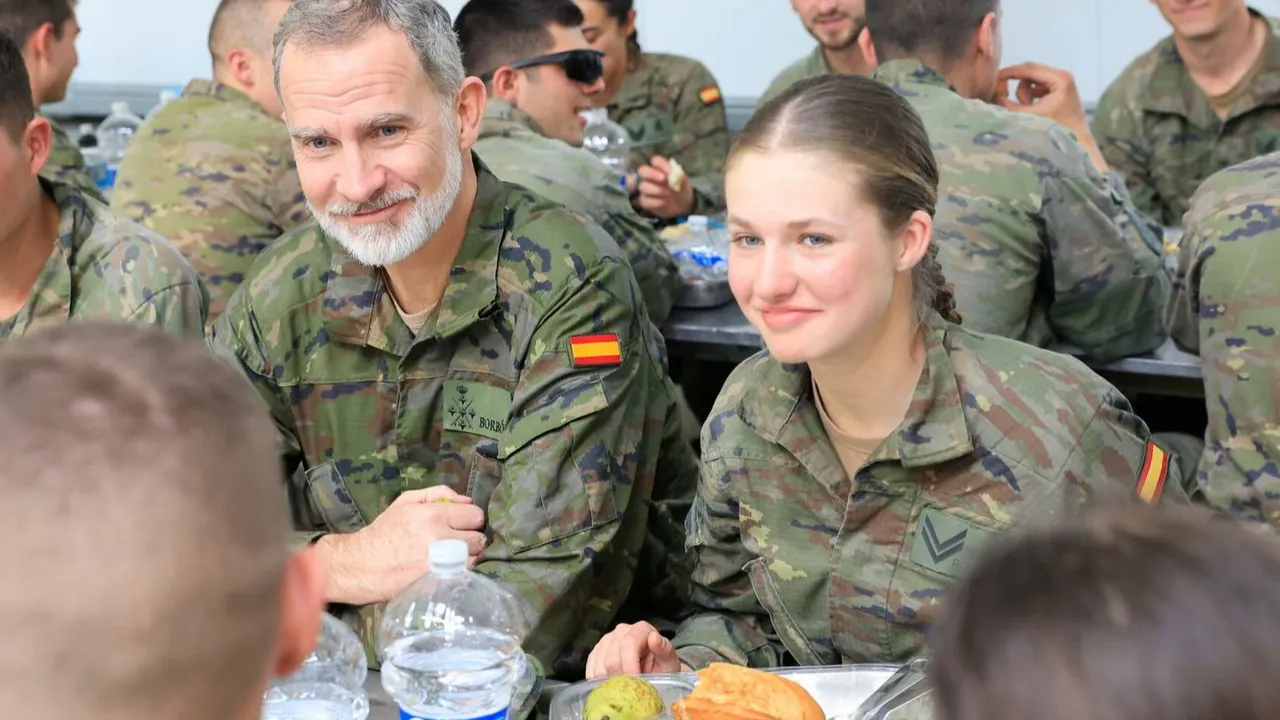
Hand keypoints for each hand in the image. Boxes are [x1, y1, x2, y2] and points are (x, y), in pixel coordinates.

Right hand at [318, 486, 486, 604]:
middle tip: (457, 540)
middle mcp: (440, 538)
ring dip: (467, 555)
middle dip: (471, 537)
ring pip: (475, 557)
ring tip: (452, 555)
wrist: (362, 565)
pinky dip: (461, 570)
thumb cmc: (385, 531)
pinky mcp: (438, 581)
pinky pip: (464, 573)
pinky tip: (447, 567)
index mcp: (433, 515)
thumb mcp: (406, 501)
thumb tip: (468, 500)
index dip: (470, 518)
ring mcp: (440, 563)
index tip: (462, 523)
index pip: (475, 515)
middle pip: (479, 538)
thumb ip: (439, 494)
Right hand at [585, 622, 684, 678]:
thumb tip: (654, 638)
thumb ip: (664, 649)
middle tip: (630, 689)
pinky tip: (610, 685)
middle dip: (620, 677)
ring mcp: (607, 640)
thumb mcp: (669, 660)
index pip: (628, 644)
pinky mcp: (597, 651)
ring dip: (609, 681)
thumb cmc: (662, 666)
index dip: (629, 665)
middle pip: (611, 657)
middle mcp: (621, 630)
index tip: (635, 683)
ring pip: (599, 665)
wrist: (654, 670)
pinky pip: (591, 668)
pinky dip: (598, 681)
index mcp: (640, 629)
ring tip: (623, 687)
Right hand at [634, 156, 695, 219]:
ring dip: (656, 189)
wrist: (682, 205)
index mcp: (659, 168)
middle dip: (652, 174)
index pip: (655, 161)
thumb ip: (679, 175)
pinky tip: (664, 202)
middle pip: (643, 170)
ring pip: (643, 186)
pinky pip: (644, 200)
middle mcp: (650, 177)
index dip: (662, 165)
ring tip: (668, 194)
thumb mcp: (684, 181)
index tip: (670, 171)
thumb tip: (672, 172)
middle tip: (663, 178)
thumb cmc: (681, 189)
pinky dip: (655, 201)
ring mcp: (646, 189)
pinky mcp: (645, 201)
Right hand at [997, 63, 1107, 171]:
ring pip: (1032, 79)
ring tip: (1027, 108)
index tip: (995, 77)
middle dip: (1017, 83)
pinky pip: (1038, 86)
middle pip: (1031, 71)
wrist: (1078, 143)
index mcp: (1060, 79)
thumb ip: (1012, 107)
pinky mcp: (1059, 90)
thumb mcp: (1031, 117)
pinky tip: (1031, 107)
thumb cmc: (1057, 131)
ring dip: (1025, 92)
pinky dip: (1031, 95)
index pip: (1030, 69)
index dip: (1011, 72)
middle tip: (1003, 93)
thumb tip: (998, 98)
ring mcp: (1062, 82)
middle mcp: (1062, 76)